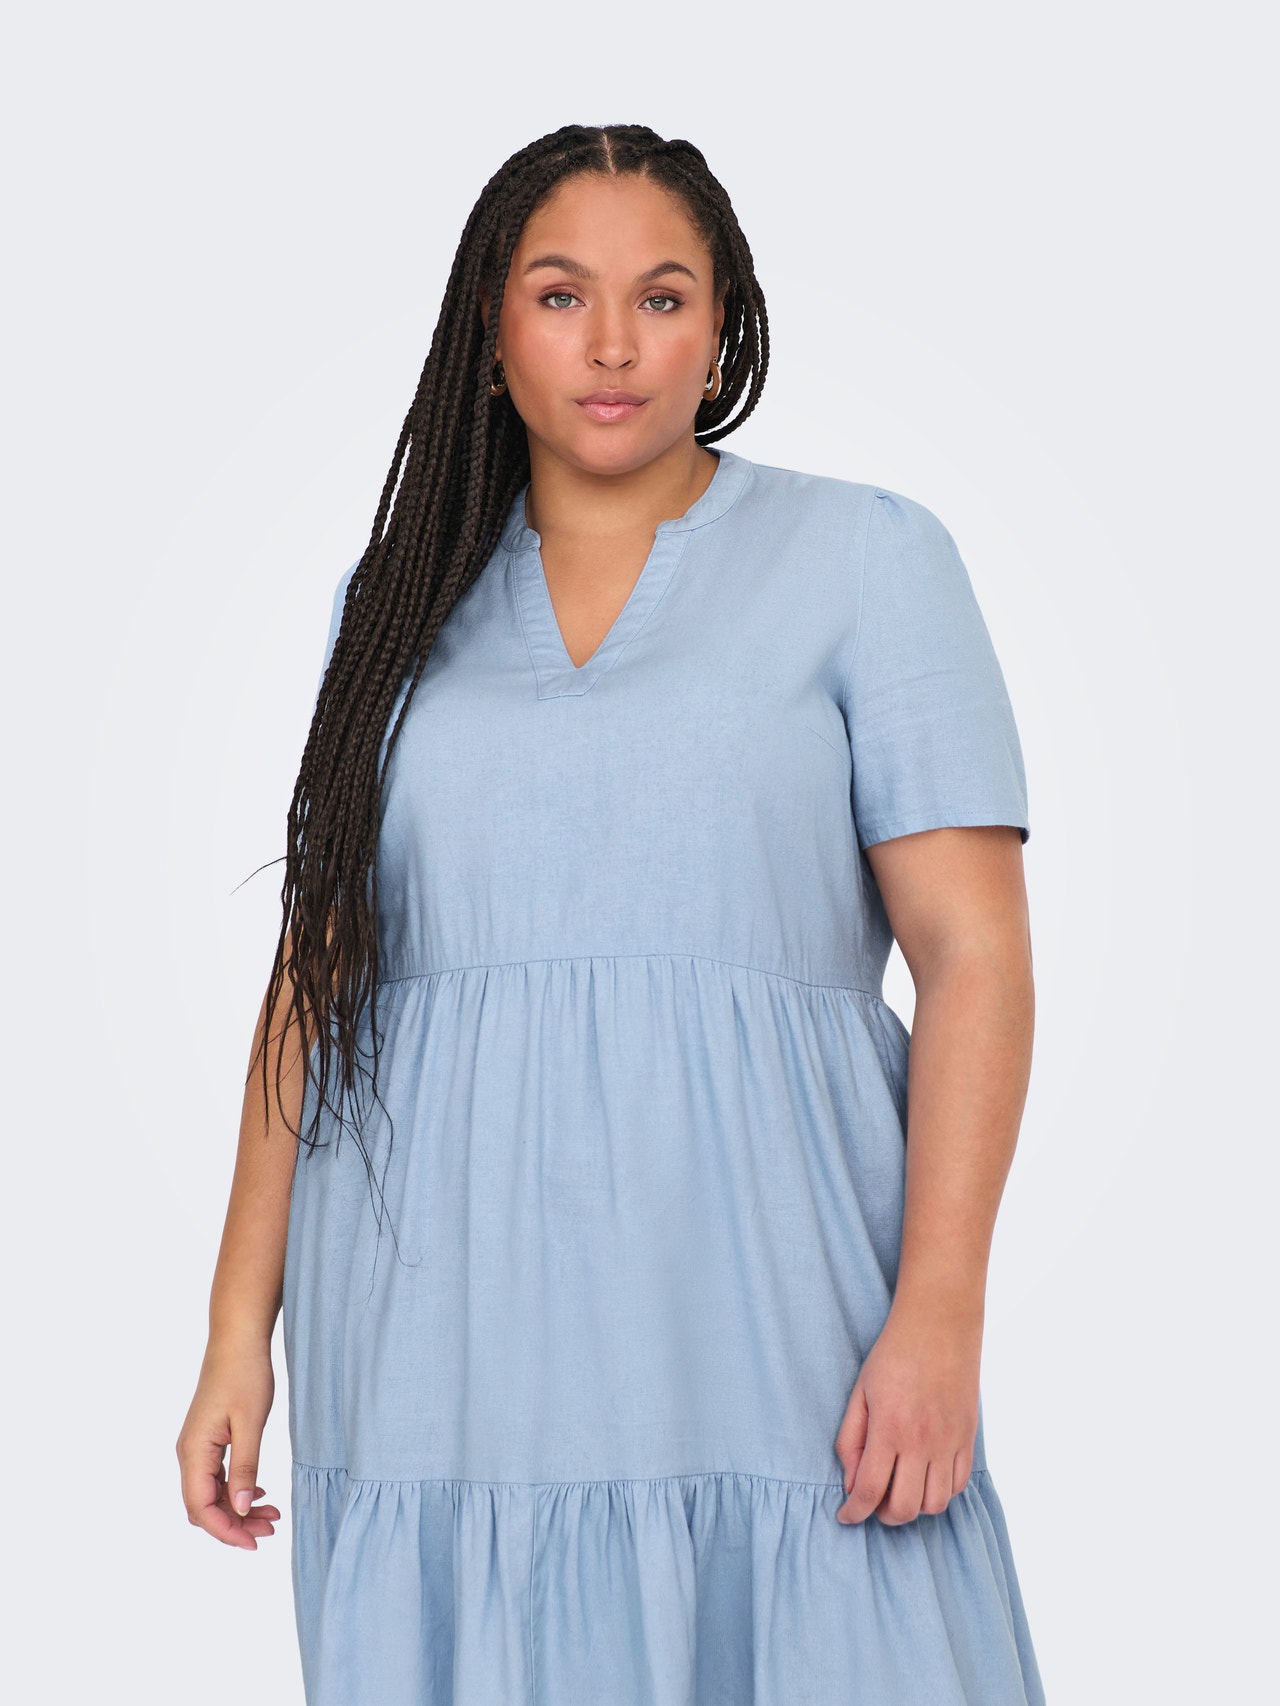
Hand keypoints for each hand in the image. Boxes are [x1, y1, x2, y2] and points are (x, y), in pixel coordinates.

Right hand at [176, 1338, 281, 1549]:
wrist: (237, 1340)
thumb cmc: (245, 1375)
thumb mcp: (251, 1423)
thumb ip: (245, 1467)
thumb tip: (240, 1508)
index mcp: (194, 1451)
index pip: (201, 1508)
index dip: (226, 1531)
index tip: (255, 1542)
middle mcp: (189, 1453)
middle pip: (204, 1506)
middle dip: (235, 1524)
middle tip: (271, 1529)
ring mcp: (197, 1447)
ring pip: (212, 1493)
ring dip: (238, 1508)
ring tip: (272, 1514)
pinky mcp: (208, 1440)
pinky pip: (216, 1477)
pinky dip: (236, 1489)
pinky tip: (259, 1492)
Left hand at [833, 1300, 981, 1525]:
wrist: (939, 1323)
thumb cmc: (893, 1354)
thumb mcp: (860, 1392)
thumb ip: (851, 1440)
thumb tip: (851, 1482)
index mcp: (890, 1429)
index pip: (871, 1491)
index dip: (854, 1512)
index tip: (845, 1515)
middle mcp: (923, 1442)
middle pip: (906, 1508)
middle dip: (883, 1515)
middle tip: (872, 1501)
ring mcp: (950, 1442)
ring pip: (936, 1504)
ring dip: (914, 1506)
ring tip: (899, 1488)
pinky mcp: (968, 1437)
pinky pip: (958, 1485)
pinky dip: (939, 1492)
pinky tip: (924, 1476)